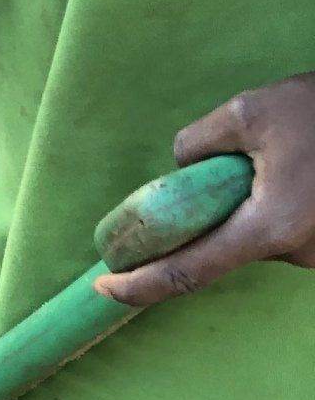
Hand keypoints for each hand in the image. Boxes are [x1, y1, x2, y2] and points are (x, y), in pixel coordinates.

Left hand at [96, 78, 314, 306]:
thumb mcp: (253, 110)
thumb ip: (200, 142)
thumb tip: (183, 167)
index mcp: (272, 228)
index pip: (188, 272)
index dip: (140, 285)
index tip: (102, 289)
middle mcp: (297, 253)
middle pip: (223, 248)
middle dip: (203, 218)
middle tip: (206, 174)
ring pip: (256, 236)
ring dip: (243, 205)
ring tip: (271, 155)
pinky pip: (283, 228)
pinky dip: (269, 204)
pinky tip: (291, 165)